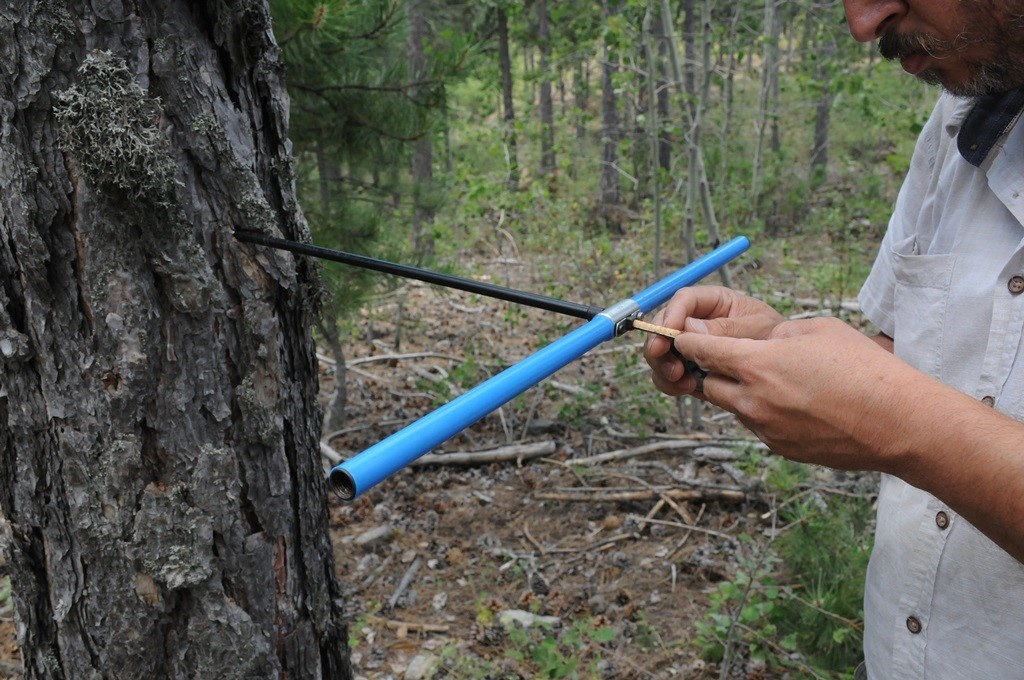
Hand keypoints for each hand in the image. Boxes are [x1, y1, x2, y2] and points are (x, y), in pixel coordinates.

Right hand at [644, 286, 783, 395]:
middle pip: (663, 325)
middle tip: (671, 364)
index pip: (684, 299)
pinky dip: (670, 382)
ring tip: (680, 380)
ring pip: (661, 351)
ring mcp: (691, 345)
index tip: (668, 333)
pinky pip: (669, 373)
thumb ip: (725, 329)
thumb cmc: (776, 337)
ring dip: (663, 366)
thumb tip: (689, 328)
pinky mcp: (690, 366)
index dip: (671, 314)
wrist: (785, 366)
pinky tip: (685, 388)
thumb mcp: (758, 328)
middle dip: (660, 344)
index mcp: (715, 301)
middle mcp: (697, 320)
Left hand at [673, 316, 914, 469]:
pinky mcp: (780, 448)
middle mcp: (753, 401)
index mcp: (758, 365)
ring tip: (777, 379)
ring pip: (732, 406)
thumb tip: (745, 340)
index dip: (689, 340)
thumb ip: (770, 334)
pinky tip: (795, 402)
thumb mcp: (815, 330)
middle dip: (713, 369)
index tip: (684, 335)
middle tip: (731, 356)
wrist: (899, 422)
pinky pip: (756, 425)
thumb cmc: (864, 368)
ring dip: (740, 391)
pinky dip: (762, 412)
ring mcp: (765, 429)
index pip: (700, 350)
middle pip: (708, 383)